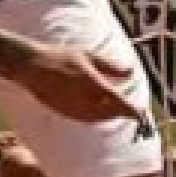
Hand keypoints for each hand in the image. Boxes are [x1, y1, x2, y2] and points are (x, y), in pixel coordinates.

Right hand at [14, 45, 142, 125]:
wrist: (33, 67)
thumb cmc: (61, 58)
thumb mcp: (89, 56)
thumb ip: (111, 67)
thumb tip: (130, 72)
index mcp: (96, 87)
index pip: (121, 104)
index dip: (134, 111)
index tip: (142, 114)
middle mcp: (87, 102)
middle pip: (112, 114)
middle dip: (123, 112)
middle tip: (132, 110)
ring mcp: (76, 110)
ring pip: (100, 118)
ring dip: (110, 115)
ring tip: (116, 109)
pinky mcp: (66, 113)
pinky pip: (87, 119)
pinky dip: (96, 117)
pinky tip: (96, 110)